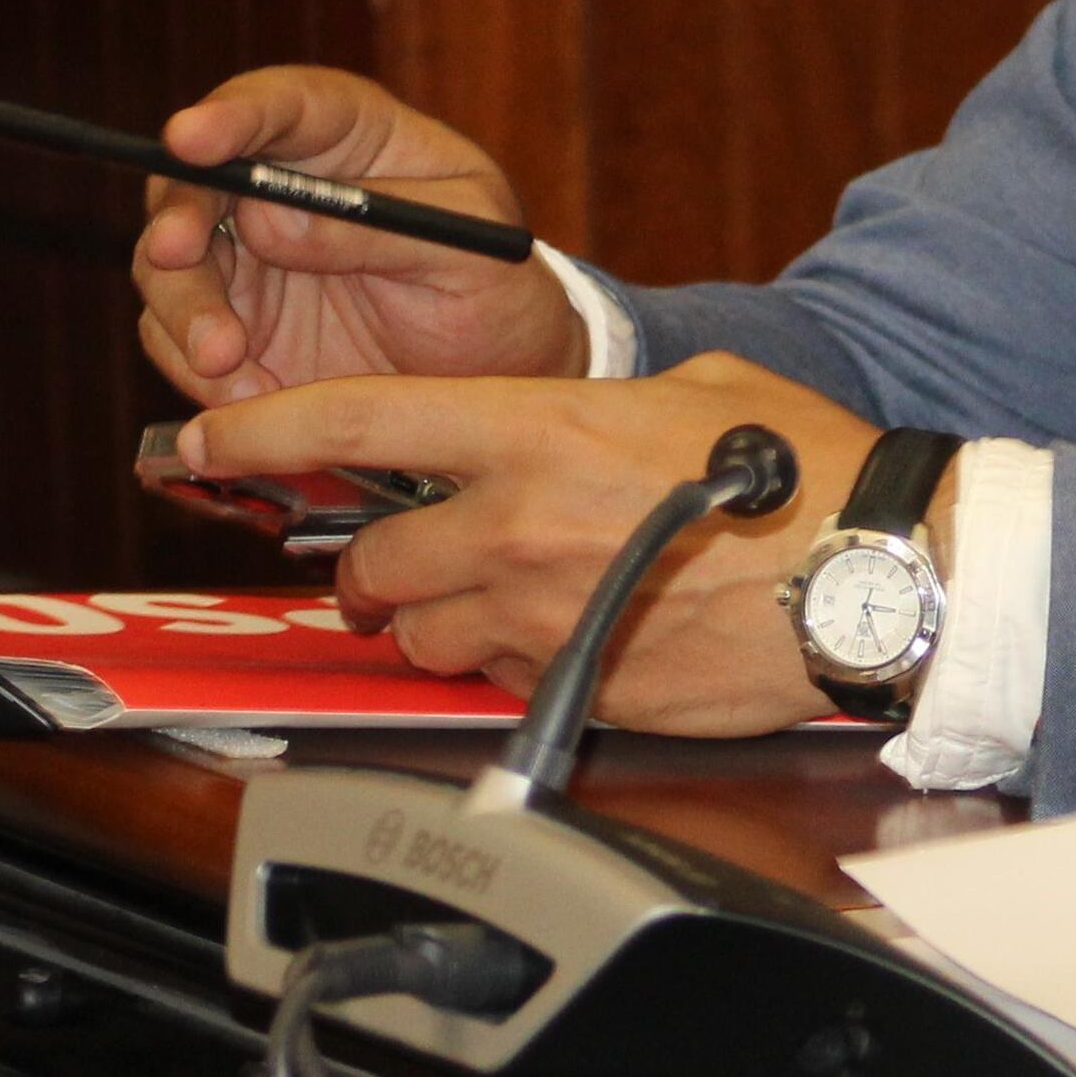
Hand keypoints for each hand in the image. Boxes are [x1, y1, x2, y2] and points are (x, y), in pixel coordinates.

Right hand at [130, 65, 579, 403]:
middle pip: (196, 181)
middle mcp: (282, 186)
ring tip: (227, 361)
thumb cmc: (496, 289)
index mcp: (353, 136)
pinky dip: (196, 368)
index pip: (283, 103)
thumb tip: (270, 220)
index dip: (232, 113)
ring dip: (183, 308)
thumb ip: (379, 231)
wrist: (495, 378)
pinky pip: (177, 339)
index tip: (190, 136)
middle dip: (177, 215)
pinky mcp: (232, 325)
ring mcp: (248, 258)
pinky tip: (247, 396)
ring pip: (168, 264)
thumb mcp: (469, 255)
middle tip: (172, 252)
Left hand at [176, 357, 885, 732]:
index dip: (256, 432)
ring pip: (422, 636)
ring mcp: (541, 616)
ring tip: (509, 596)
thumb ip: (603, 404)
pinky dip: (514, 663)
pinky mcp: (577, 685)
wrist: (878, 574)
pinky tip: (578, 631)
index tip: (197, 439)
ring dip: (442, 621)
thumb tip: (571, 421)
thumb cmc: (810, 470)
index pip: (356, 421)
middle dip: (380, 561)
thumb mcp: (702, 390)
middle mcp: (517, 526)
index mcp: (538, 429)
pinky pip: (501, 682)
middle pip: (373, 558)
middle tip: (417, 550)